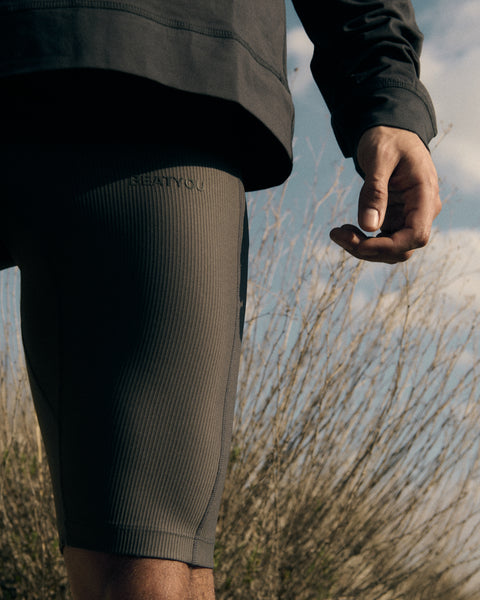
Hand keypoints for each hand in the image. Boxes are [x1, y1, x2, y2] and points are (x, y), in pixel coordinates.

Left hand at [329, 126, 440, 263]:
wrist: (389, 132)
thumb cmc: (387, 139)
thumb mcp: (378, 158)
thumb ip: (375, 191)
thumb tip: (369, 227)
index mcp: (424, 195)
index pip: (415, 235)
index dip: (388, 247)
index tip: (359, 243)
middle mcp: (421, 211)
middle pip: (401, 248)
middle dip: (369, 249)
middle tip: (338, 234)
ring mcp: (408, 217)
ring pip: (391, 250)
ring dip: (363, 248)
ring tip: (339, 232)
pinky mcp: (395, 219)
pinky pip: (382, 240)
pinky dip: (363, 241)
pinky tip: (346, 230)